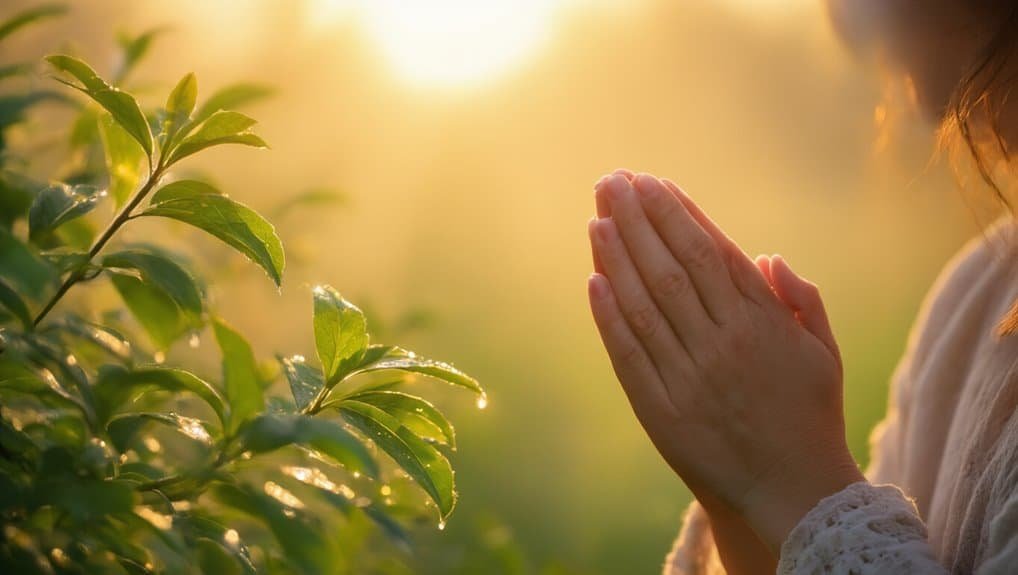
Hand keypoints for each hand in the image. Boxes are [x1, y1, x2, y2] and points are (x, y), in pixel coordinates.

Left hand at [587, 172, 862, 551]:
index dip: (678, 214)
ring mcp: (690, 376)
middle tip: (613, 180)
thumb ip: (802, 301)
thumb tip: (768, 256)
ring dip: (618, 255)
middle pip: (672, 266)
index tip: (652, 182)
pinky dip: (609, 316)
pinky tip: (593, 280)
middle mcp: (723, 343)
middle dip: (639, 218)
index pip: (711, 253)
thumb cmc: (810, 417)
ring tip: (597, 214)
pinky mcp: (662, 410)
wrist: (793, 494)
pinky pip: (629, 354)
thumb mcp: (825, 354)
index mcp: (762, 323)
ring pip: (646, 302)